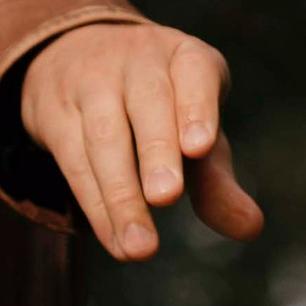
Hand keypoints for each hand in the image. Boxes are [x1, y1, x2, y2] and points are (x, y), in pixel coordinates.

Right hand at [19, 21, 263, 258]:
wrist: (72, 58)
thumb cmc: (160, 109)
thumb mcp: (194, 132)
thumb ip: (218, 180)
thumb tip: (251, 228)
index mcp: (184, 57)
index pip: (195, 71)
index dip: (197, 106)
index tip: (200, 146)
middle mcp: (137, 60)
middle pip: (147, 103)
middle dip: (157, 150)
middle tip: (166, 196)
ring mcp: (90, 82)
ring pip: (104, 137)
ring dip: (122, 196)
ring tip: (142, 248)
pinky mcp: (54, 112)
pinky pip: (75, 161)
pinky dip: (97, 207)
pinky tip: (118, 243)